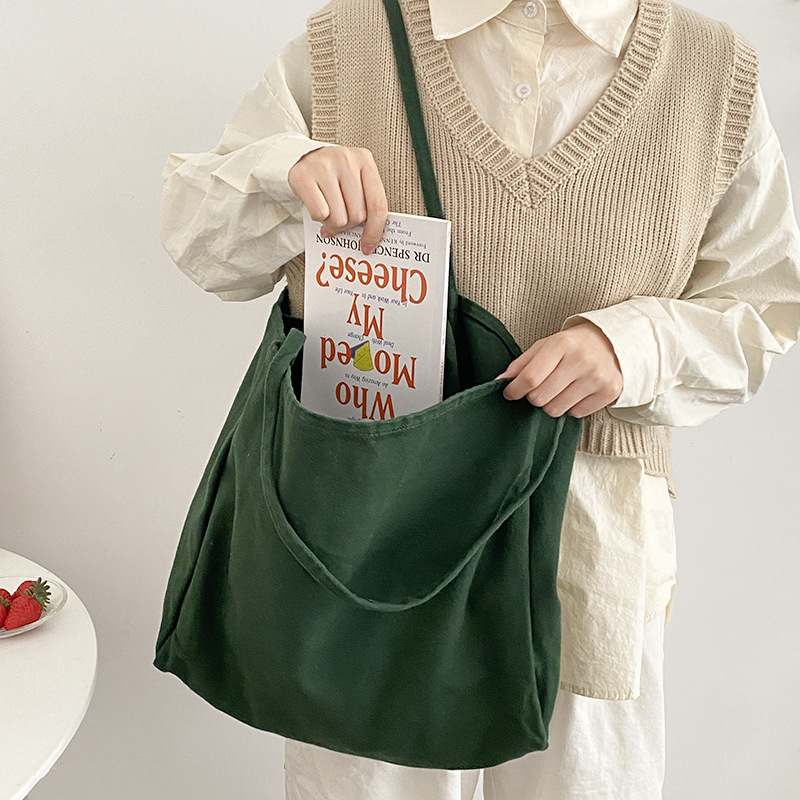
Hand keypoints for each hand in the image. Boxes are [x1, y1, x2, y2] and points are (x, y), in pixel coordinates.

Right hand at [288, 146, 388, 254]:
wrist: (306, 160)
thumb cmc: (335, 176)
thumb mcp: (356, 182)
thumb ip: (367, 203)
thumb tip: (370, 238)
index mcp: (365, 161)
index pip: (377, 204)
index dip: (374, 231)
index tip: (368, 246)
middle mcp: (346, 160)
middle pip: (357, 214)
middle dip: (348, 225)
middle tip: (340, 219)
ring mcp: (324, 166)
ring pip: (338, 218)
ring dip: (332, 223)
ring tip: (328, 212)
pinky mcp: (304, 176)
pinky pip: (320, 213)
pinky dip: (318, 218)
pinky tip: (318, 207)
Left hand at [495, 322, 623, 417]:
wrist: (612, 343)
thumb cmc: (571, 346)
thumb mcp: (545, 346)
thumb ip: (521, 364)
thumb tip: (499, 381)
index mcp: (561, 344)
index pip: (530, 378)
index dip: (514, 390)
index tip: (509, 393)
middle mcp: (581, 360)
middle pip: (540, 398)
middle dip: (534, 397)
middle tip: (541, 388)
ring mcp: (597, 377)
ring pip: (556, 409)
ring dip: (551, 404)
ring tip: (559, 389)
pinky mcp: (609, 392)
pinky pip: (576, 414)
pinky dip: (571, 407)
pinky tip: (576, 392)